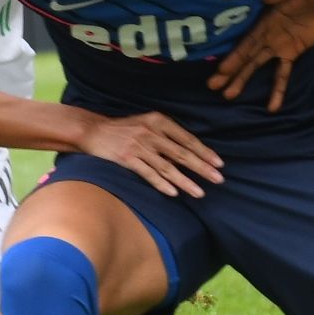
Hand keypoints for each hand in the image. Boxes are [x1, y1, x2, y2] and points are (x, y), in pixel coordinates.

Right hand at [80, 111, 223, 197]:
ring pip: (167, 167)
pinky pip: (148, 174)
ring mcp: (139, 146)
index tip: (219, 163)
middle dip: (202, 168)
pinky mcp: (127, 159)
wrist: (94, 131)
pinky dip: (162, 184)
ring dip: (186, 181)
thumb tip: (189, 156)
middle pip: (181, 154)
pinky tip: (174, 193)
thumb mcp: (147, 124)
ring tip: (200, 192)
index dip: (204, 152)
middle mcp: (151, 132)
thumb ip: (166, 136)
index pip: (187, 139)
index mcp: (159, 121)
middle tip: (219, 179)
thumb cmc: (125, 129)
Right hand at [205, 0, 313, 110]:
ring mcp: (278, 43)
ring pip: (257, 64)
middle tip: (213, 86)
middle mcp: (267, 32)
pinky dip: (277, 89)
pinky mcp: (293, 51)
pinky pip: (283, 73)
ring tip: (229, 96)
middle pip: (246, 53)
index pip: (247, 37)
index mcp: (266, 15)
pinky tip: (272, 106)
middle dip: (231, 70)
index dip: (235, 52)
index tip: (221, 67)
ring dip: (243, 79)